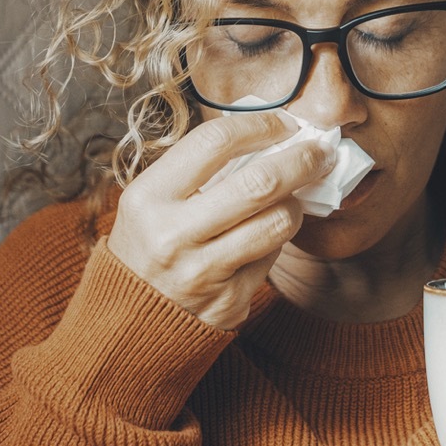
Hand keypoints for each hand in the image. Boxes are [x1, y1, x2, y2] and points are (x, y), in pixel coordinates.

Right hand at [106, 111, 335, 329]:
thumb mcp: (151, 200)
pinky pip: (272, 258)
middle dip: (302, 159)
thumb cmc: (147, 244)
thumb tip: (268, 136)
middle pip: (260, 182)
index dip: (261, 125)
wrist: (126, 322)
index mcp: (148, 198)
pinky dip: (275, 240)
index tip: (285, 124)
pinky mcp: (229, 301)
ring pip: (278, 222)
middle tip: (319, 150)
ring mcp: (203, 272)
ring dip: (296, 203)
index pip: (215, 142)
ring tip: (294, 195)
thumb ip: (199, 169)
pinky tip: (266, 235)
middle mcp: (173, 235)